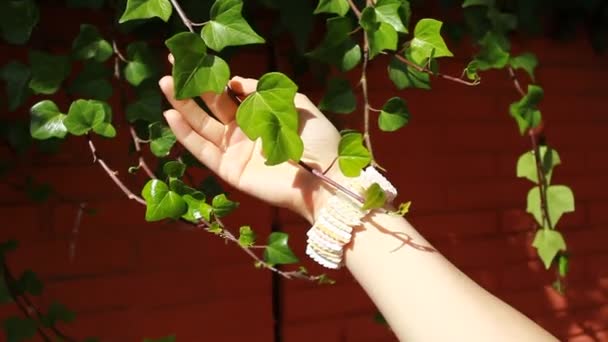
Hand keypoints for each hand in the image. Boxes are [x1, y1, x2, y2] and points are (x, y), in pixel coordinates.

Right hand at [158, 73, 341, 221]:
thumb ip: (263, 90)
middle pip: (212, 106)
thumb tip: (234, 82)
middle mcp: (244, 131)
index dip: (213, 77)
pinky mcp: (229, 170)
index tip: (196, 60)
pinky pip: (203, 150)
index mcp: (260, 114)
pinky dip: (186, 134)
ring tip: (166, 84)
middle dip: (192, 87)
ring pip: (202, 125)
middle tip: (173, 67)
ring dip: (183, 106)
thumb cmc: (316, 140)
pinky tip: (171, 115)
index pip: (230, 93)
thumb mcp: (294, 103)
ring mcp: (235, 150)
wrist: (323, 177)